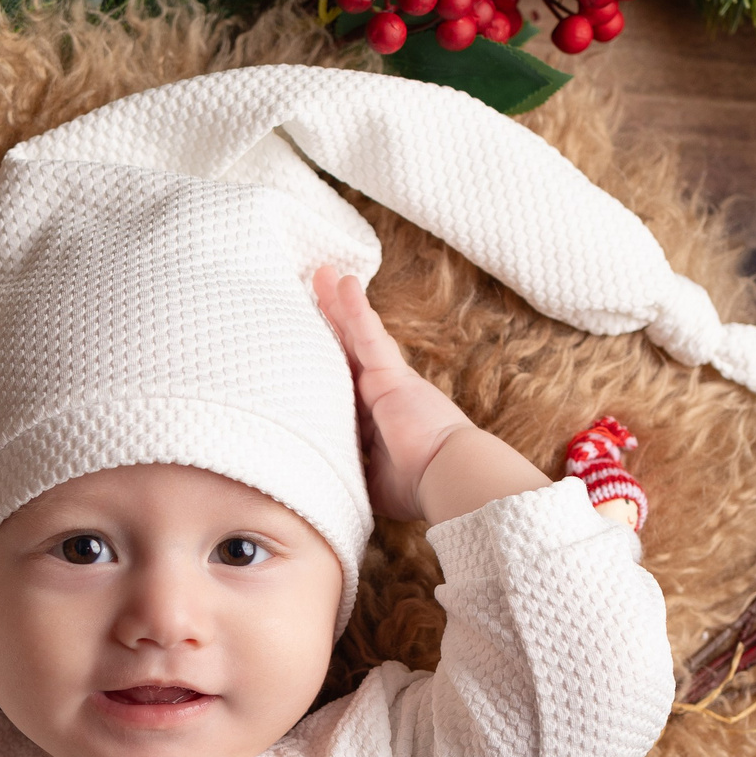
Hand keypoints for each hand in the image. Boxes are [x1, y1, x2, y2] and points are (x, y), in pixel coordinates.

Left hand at [314, 266, 548, 522]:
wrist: (447, 477)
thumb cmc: (418, 484)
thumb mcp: (370, 478)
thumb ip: (349, 467)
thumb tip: (321, 475)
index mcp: (372, 416)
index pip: (341, 379)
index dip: (326, 356)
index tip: (307, 340)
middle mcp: (379, 393)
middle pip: (345, 348)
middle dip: (329, 318)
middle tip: (312, 286)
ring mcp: (386, 380)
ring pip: (354, 334)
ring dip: (337, 304)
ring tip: (320, 272)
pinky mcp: (392, 374)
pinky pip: (368, 334)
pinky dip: (355, 308)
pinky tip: (343, 282)